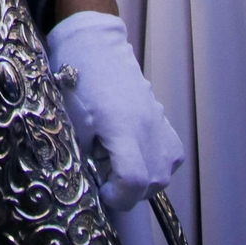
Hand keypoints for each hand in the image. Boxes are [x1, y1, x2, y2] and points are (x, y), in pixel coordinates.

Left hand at [44, 11, 182, 211]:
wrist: (94, 48)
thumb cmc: (76, 83)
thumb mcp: (73, 123)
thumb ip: (87, 158)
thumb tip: (97, 187)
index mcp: (121, 127)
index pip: (134, 179)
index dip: (118, 197)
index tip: (103, 190)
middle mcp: (147, 127)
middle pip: (152, 182)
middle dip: (127, 191)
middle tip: (105, 173)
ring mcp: (160, 123)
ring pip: (164, 173)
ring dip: (142, 179)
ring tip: (118, 162)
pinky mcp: (165, 119)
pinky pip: (172, 157)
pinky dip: (157, 164)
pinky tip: (136, 154)